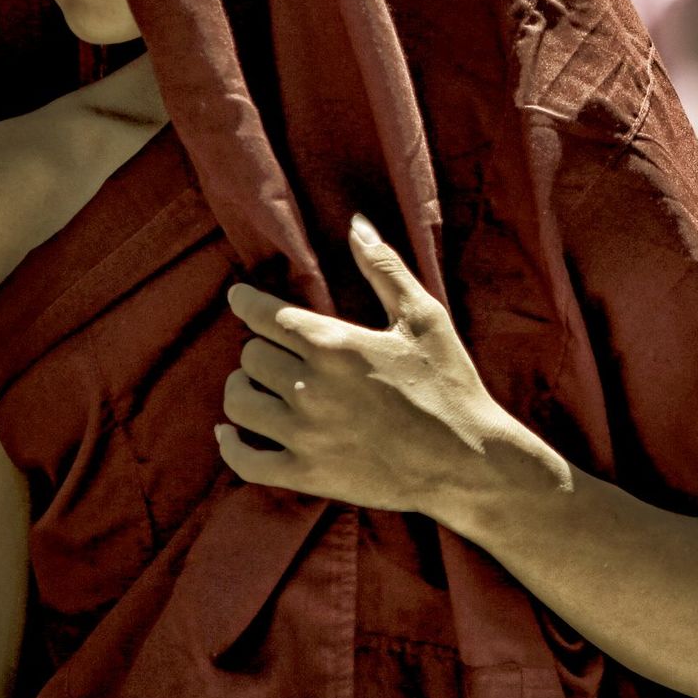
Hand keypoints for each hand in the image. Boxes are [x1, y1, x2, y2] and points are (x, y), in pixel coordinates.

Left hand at [218, 216, 557, 522]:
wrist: (468, 462)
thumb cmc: (449, 384)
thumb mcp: (424, 318)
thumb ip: (384, 268)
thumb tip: (356, 223)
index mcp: (335, 345)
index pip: (265, 315)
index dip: (245, 302)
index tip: (238, 298)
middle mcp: (310, 387)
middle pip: (250, 356)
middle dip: (258, 348)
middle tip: (273, 350)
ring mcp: (305, 434)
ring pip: (239, 402)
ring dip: (243, 389)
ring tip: (257, 386)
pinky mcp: (306, 474)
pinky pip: (245, 460)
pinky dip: (230, 445)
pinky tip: (230, 433)